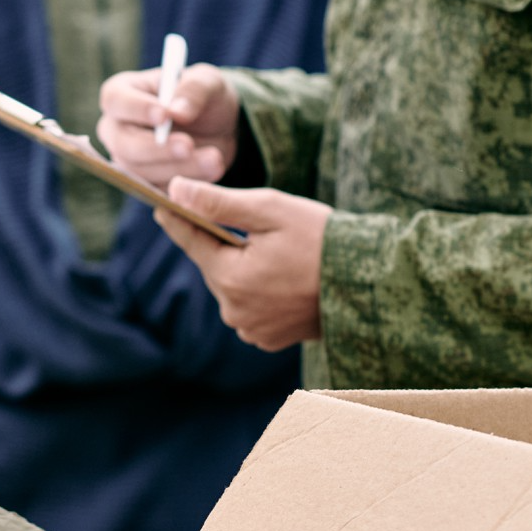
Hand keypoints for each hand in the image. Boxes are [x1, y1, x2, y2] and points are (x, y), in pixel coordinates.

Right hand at [96, 62, 240, 185]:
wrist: (219, 128)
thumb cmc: (203, 97)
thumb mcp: (207, 82)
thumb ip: (194, 90)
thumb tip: (176, 112)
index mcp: (122, 93)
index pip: (115, 100)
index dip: (136, 109)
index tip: (164, 116)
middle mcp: (116, 129)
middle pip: (124, 144)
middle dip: (157, 148)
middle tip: (188, 146)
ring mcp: (127, 159)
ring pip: (142, 171)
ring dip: (180, 168)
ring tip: (215, 159)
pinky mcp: (143, 183)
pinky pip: (157, 189)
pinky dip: (185, 183)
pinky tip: (211, 170)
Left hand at [155, 180, 330, 352]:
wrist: (371, 282)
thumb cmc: (323, 238)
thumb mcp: (271, 210)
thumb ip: (218, 202)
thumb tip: (174, 190)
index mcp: (230, 278)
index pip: (192, 242)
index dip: (177, 219)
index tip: (160, 202)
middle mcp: (234, 310)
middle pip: (214, 267)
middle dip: (225, 245)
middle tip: (248, 227)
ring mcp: (251, 329)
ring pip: (232, 288)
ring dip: (243, 269)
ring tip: (274, 254)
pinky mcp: (268, 339)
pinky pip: (250, 309)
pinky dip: (259, 292)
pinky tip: (283, 280)